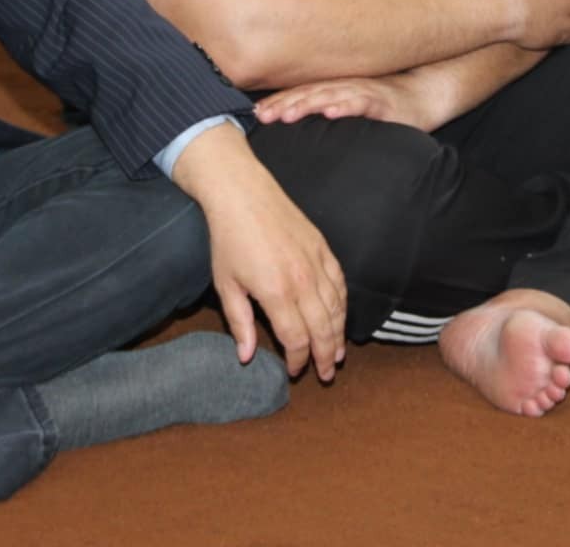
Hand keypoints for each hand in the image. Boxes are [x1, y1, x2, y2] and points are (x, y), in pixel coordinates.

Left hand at [171, 127, 346, 382]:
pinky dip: (343, 304)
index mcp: (276, 292)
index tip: (294, 371)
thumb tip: (247, 357)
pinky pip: (340, 283)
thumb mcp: (226, 284)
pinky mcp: (323, 248)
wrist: (242, 194)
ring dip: (339, 335)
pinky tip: (340, 317)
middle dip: (325, 356)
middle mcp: (302, 280)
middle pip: (323, 329)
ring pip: (337, 308)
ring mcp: (316, 262)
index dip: (297, 360)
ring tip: (337, 354)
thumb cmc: (228, 240)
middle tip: (326, 375)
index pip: (296, 339)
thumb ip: (239, 323)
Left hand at [254, 70, 444, 132]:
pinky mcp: (383, 102)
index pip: (300, 93)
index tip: (255, 113)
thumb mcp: (355, 102)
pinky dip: (346, 106)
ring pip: (330, 96)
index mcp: (336, 87)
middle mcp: (346, 86)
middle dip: (283, 104)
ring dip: (307, 104)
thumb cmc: (390, 101)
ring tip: (287, 114)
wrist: (428, 92)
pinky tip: (332, 112)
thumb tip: (299, 119)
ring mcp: (364, 92)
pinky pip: (362, 103)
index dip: (277, 101)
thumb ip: (330, 106)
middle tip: (261, 116)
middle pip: (308, 93)